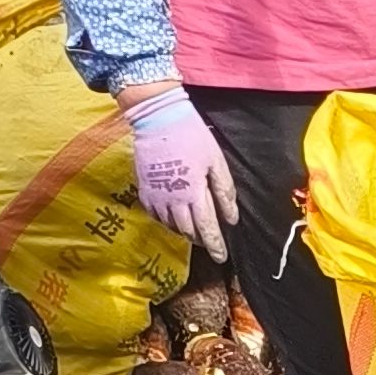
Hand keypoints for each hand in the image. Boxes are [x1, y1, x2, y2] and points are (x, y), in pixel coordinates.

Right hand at [121, 82, 237, 258]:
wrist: (155, 116)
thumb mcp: (215, 160)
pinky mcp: (144, 189)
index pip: (207, 230)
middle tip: (209, 240)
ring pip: (172, 226)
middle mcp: (173, 200)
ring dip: (184, 231)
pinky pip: (155, 215)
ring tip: (193, 227)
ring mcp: (156, 196)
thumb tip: (232, 218)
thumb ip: (224, 191)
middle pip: (188, 233)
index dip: (215, 246)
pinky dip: (167, 221)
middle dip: (200, 240)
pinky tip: (174, 215)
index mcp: (194, 194)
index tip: (222, 258)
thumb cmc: (190, 135)